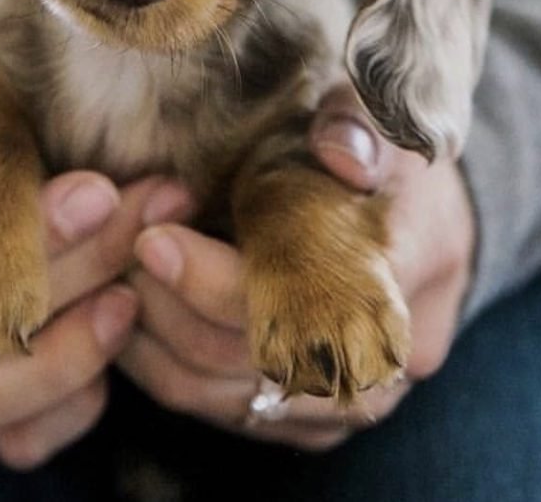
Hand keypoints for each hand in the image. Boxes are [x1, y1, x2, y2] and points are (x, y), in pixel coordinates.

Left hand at [117, 84, 474, 448]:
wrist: (420, 223)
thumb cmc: (384, 161)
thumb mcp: (379, 120)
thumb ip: (357, 123)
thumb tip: (341, 152)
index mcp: (408, 269)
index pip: (300, 298)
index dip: (214, 278)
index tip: (152, 237)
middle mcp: (385, 355)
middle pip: (256, 359)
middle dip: (172, 305)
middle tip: (123, 253)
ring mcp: (351, 398)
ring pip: (232, 398)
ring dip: (161, 342)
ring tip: (120, 279)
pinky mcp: (316, 420)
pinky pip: (228, 413)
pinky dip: (172, 371)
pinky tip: (138, 320)